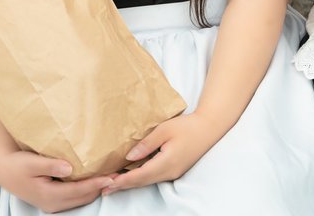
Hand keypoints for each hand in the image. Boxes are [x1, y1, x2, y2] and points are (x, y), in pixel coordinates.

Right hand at [0, 145, 112, 212]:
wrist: (5, 171)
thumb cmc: (18, 164)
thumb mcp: (31, 162)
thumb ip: (50, 165)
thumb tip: (68, 168)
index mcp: (49, 195)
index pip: (78, 191)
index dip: (96, 184)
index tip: (111, 176)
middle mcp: (53, 203)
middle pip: (83, 197)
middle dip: (101, 187)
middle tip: (118, 174)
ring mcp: (53, 204)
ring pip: (81, 198)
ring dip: (96, 188)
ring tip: (111, 176)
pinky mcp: (54, 200)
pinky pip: (76, 196)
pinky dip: (87, 188)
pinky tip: (95, 178)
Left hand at [102, 112, 222, 193]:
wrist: (209, 128)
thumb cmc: (187, 126)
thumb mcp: (164, 130)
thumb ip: (146, 144)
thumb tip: (129, 157)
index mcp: (166, 163)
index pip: (139, 176)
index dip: (122, 180)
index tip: (107, 183)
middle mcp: (169, 172)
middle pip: (142, 182)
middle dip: (123, 185)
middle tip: (104, 188)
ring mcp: (173, 173)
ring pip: (148, 181)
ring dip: (131, 182)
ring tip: (114, 183)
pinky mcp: (175, 170)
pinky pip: (154, 177)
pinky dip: (141, 178)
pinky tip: (132, 175)